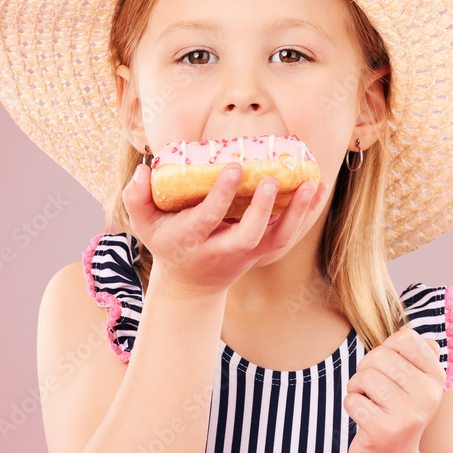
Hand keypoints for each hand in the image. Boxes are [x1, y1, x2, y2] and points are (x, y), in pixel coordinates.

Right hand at [122, 161, 329, 297]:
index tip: (233, 167)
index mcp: (192, 240)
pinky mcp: (262, 253)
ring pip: (277, 240)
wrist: (191, 285)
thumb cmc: (167, 243)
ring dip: (297, 214)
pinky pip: (288, 237)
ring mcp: (246, 254)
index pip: (208, 218)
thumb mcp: (144, 224)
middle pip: (247, 235)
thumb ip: (136, 197)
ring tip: (311, 182)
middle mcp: (222, 250)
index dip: (220, 195)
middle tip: (271, 179)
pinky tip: (316, 188)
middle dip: (261, 209)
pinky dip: (305, 215)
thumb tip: (143, 170)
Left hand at [345, 325, 446, 452]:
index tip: (389, 369)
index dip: (387, 348)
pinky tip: (365, 418)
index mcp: (436, 377)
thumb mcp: (413, 382)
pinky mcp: (384, 431)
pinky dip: (351, 406)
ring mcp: (407, 414)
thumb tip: (415, 334)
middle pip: (379, 356)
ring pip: (364, 376)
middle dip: (366, 369)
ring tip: (369, 403)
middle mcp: (427, 394)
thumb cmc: (396, 410)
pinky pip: (352, 400)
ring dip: (357, 388)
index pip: (405, 337)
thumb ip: (414, 354)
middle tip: (374, 389)